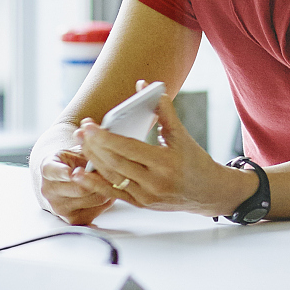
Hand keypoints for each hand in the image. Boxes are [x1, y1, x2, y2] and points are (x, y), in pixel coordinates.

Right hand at [33, 125, 117, 225]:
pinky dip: (105, 202)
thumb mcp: (77, 149)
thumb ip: (84, 141)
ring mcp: (59, 207)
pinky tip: (106, 192)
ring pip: (92, 199)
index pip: (53, 171)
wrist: (64, 178)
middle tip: (113, 171)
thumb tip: (88, 126)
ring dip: (106, 189)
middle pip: (80, 188)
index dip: (63, 172)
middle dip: (99, 179)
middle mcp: (49, 190)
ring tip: (112, 179)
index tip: (72, 172)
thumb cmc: (73, 161)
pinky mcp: (71, 219)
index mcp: (48, 169)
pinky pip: (96, 211)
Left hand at [75, 84, 246, 217]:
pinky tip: (80, 173)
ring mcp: (146, 197)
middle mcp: (155, 183)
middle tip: (80, 130)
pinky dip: (94, 184)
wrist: (209, 192)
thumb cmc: (195, 160)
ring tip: (80, 144)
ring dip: (92, 160)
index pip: (128, 148)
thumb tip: (144, 85)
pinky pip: (113, 194)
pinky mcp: (141, 205)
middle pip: (115, 163)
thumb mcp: (182, 135)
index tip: (89, 125)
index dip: (105, 137)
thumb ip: (163, 110)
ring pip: (112, 178)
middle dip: (94, 146)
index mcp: (166, 163)